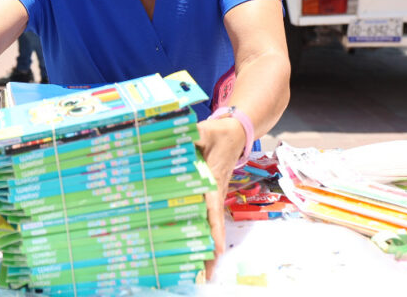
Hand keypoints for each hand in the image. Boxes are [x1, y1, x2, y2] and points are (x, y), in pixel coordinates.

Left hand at [196, 116, 248, 278]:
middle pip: (211, 225)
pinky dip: (201, 233)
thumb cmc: (218, 134)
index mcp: (213, 182)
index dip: (215, 231)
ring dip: (205, 245)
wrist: (234, 133)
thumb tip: (172, 138)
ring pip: (208, 224)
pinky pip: (204, 217)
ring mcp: (212, 196)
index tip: (217, 251)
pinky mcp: (208, 195)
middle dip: (209, 251)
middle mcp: (214, 193)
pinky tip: (192, 247)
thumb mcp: (203, 132)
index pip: (214, 210)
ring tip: (201, 272)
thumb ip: (189, 136)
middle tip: (205, 274)